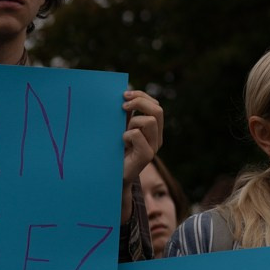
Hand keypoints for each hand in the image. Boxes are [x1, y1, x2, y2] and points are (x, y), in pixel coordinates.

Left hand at [121, 89, 163, 221]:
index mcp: (153, 129)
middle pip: (157, 109)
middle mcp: (157, 137)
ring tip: (123, 132)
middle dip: (139, 102)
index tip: (124, 95)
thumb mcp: (121, 128)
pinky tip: (121, 143)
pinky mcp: (146, 156)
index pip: (155, 104)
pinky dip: (126, 135)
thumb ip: (126, 115)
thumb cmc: (115, 150)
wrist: (111, 175)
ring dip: (132, 122)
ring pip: (149, 121)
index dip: (141, 95)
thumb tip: (123, 95)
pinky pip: (137, 134)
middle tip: (122, 106)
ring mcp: (154, 147)